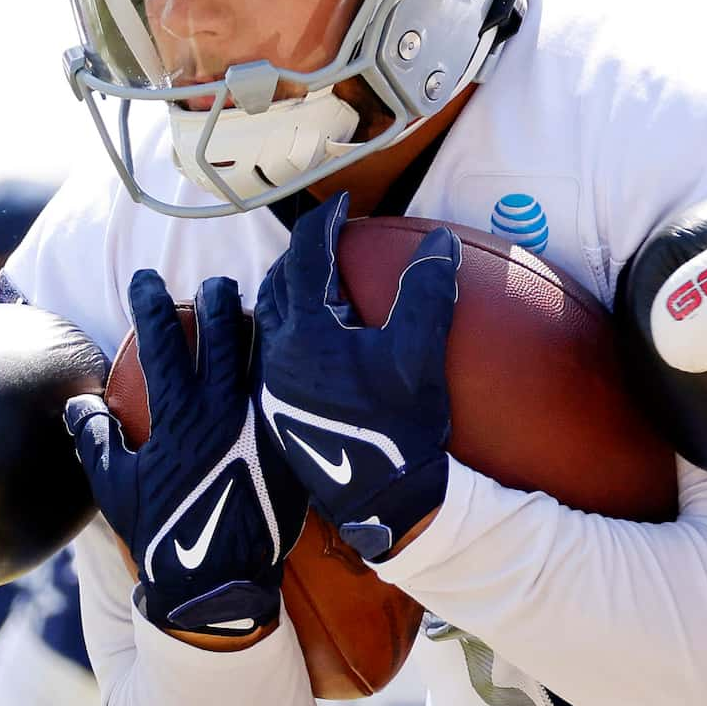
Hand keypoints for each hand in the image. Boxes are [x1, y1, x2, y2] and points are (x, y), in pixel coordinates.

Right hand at [64, 271, 304, 642]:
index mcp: (177, 415)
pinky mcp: (287, 446)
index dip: (153, 304)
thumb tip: (78, 402)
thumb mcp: (115, 488)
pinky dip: (283, 371)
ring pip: (261, 357)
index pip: (163, 341)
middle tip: (213, 284)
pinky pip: (286, 394)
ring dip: (256, 326)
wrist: (217, 580)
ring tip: (254, 307)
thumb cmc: (162, 534)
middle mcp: (222, 411)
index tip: (148, 281)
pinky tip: (286, 361)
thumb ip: (95, 438)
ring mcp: (259, 426)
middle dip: (216, 300)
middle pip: (222, 335)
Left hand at [252, 193, 454, 560]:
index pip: (307, 255)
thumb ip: (427, 292)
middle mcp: (275, 354)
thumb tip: (440, 242)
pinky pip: (268, 351)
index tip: (343, 203)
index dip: (326, 221)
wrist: (381, 501)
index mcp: (305, 331)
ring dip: (287, 292)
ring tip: (316, 284)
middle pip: (278, 283)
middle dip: (302, 254)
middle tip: (330, 240)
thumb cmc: (400, 428)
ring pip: (266, 319)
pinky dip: (286, 329)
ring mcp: (270, 384)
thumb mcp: (420, 355)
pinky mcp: (274, 410)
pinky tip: (309, 340)